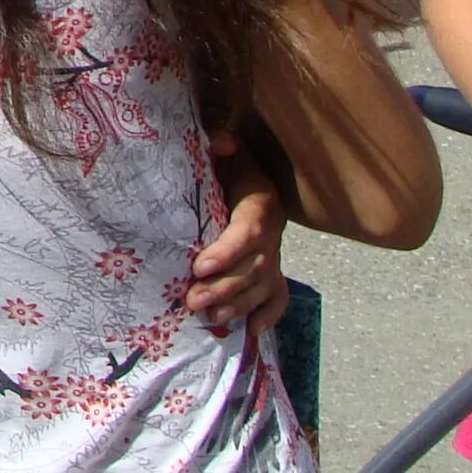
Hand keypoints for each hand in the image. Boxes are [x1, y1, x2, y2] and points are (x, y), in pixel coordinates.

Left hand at [188, 135, 288, 336]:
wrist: (250, 174)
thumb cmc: (229, 165)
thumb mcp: (227, 152)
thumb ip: (221, 145)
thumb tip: (221, 142)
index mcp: (261, 203)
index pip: (249, 232)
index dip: (227, 252)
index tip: (199, 267)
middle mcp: (273, 233)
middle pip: (254, 267)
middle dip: (224, 287)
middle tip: (192, 300)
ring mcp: (276, 255)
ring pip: (262, 286)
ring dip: (238, 305)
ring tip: (209, 317)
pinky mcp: (274, 270)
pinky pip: (278, 296)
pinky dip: (269, 314)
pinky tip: (252, 330)